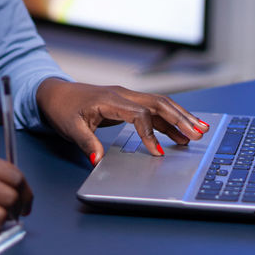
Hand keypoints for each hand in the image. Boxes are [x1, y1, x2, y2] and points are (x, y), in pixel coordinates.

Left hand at [35, 78, 208, 164]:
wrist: (55, 93)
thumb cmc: (63, 109)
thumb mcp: (71, 128)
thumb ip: (87, 143)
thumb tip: (97, 160)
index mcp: (110, 99)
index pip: (139, 114)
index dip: (150, 134)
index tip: (157, 153)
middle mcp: (123, 94)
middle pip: (159, 104)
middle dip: (180, 119)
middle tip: (198, 134)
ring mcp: (128, 97)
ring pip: (160, 104)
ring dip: (180, 117)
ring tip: (199, 131)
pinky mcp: (128, 102)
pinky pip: (154, 109)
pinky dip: (169, 119)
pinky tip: (181, 131)